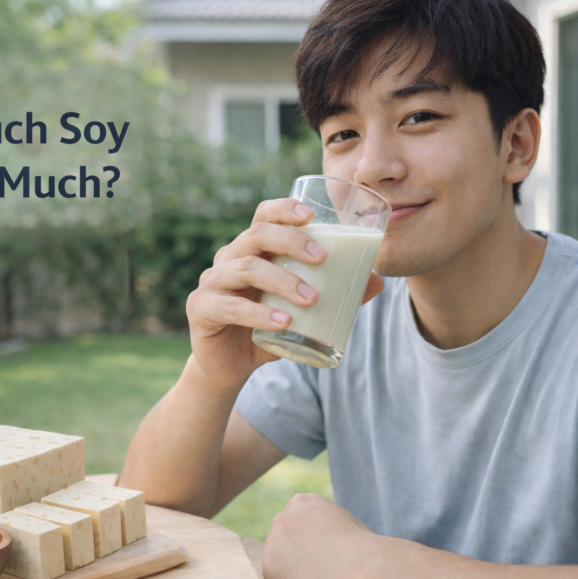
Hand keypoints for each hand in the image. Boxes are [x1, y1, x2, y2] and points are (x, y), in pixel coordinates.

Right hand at [186, 198, 383, 389]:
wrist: (229, 368)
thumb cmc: (268, 330)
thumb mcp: (302, 312)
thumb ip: (336, 295)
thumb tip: (376, 281)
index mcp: (251, 250)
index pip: (263, 216)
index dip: (284, 209)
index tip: (312, 216)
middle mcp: (228, 259)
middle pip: (256, 235)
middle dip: (291, 242)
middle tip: (323, 259)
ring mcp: (211, 282)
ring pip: (245, 268)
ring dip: (282, 280)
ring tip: (311, 299)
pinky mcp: (201, 309)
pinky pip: (229, 307)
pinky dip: (258, 314)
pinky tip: (283, 323)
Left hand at [262, 493, 379, 578]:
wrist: (366, 569)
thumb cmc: (364, 549)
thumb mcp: (342, 520)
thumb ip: (322, 523)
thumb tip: (315, 537)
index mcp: (302, 501)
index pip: (294, 523)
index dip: (307, 541)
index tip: (323, 552)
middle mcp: (283, 516)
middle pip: (281, 539)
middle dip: (295, 553)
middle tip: (320, 568)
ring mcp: (274, 540)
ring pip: (277, 560)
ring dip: (292, 570)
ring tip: (319, 577)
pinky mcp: (269, 566)